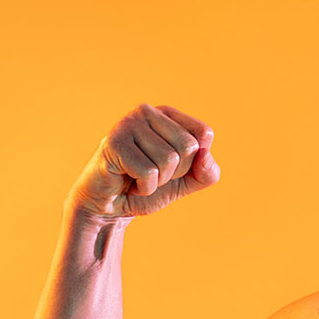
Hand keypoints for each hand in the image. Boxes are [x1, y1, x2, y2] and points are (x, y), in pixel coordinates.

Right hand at [66, 103, 219, 221]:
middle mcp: (146, 111)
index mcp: (167, 114)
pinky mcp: (113, 143)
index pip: (204, 134)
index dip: (194, 160)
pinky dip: (144, 187)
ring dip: (158, 181)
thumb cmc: (149, 187)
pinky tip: (128, 182)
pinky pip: (149, 172)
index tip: (171, 166)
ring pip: (169, 160)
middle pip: (189, 147)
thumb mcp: (188, 181)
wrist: (111, 207)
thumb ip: (208, 172)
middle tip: (152, 173)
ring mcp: (127, 124)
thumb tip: (204, 155)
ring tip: (138, 177)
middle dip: (175, 172)